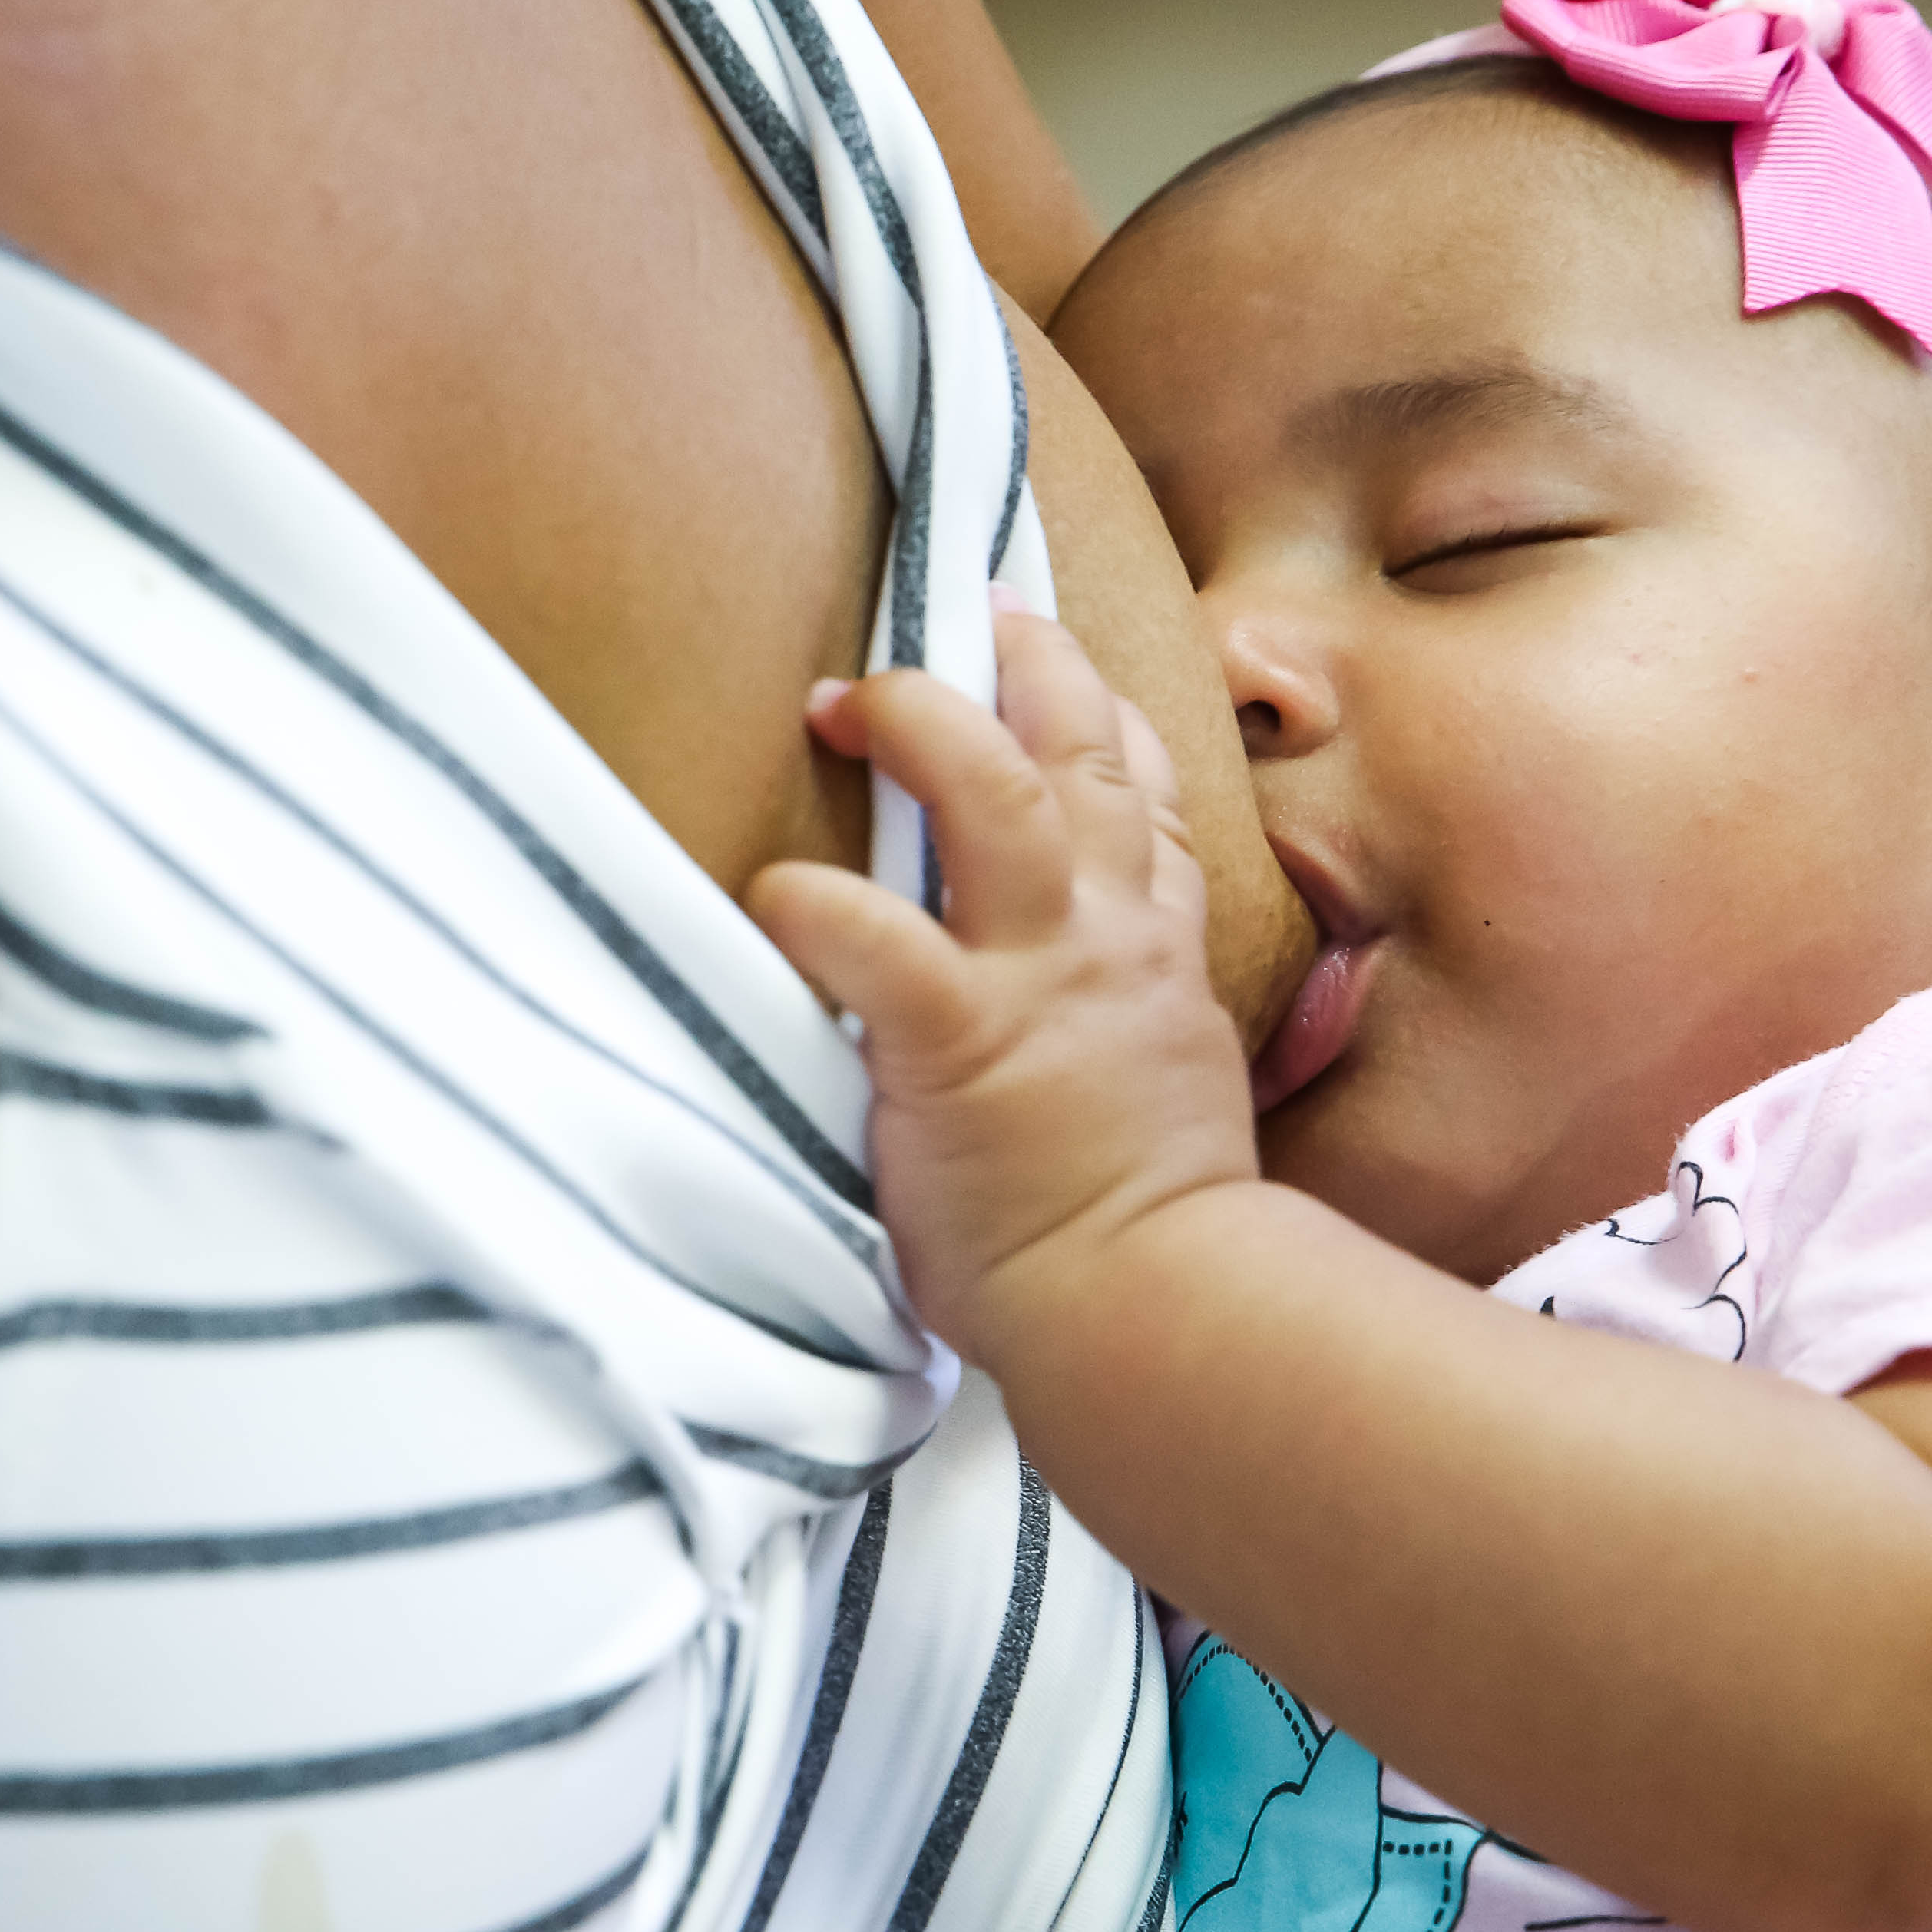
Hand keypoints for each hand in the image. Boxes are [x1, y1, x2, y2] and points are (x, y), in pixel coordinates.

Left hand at [748, 606, 1260, 1361]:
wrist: (1156, 1313)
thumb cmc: (1144, 1230)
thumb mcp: (1162, 1087)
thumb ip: (1118, 1024)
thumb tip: (1063, 1018)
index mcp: (1153, 950)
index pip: (1143, 788)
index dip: (1092, 701)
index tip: (1038, 642)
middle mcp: (1107, 938)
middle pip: (1081, 746)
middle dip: (1019, 662)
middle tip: (951, 618)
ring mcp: (1041, 981)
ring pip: (996, 793)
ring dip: (921, 723)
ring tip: (845, 700)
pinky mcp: (957, 1043)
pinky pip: (874, 940)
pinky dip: (812, 904)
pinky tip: (768, 890)